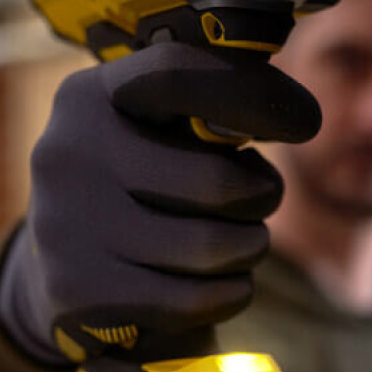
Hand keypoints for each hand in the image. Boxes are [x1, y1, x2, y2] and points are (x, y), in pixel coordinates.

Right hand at [0, 41, 319, 363]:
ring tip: (243, 243)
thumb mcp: (156, 140)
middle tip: (263, 199)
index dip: (255, 96)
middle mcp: (66, 154)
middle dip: (263, 195)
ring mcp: (65, 226)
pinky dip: (231, 293)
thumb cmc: (140, 198)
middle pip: (215, 180)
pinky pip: (196, 298)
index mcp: (89, 98)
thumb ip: (205, 120)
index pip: (177, 73)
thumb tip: (288, 118)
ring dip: (250, 248)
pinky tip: (225, 285)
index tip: (305, 123)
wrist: (72, 282)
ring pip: (211, 246)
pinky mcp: (79, 292)